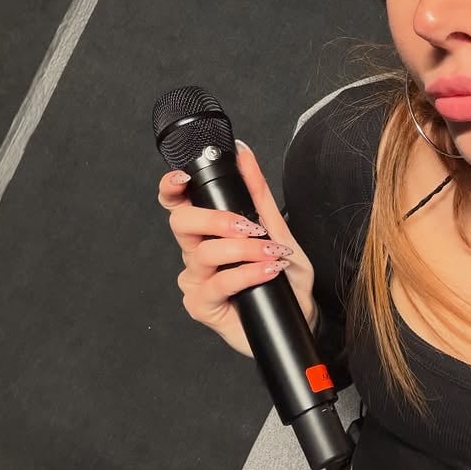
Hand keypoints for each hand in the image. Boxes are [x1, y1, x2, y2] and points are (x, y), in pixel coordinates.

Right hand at [157, 140, 316, 357]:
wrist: (299, 314)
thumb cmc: (285, 275)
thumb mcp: (278, 229)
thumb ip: (258, 194)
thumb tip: (244, 155)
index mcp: (208, 230)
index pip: (178, 204)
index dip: (171, 188)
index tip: (183, 178)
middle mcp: (196, 253)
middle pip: (181, 223)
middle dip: (216, 219)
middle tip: (249, 227)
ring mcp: (196, 280)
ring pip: (204, 254)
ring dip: (244, 250)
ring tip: (271, 253)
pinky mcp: (201, 306)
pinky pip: (218, 284)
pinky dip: (246, 274)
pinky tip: (267, 272)